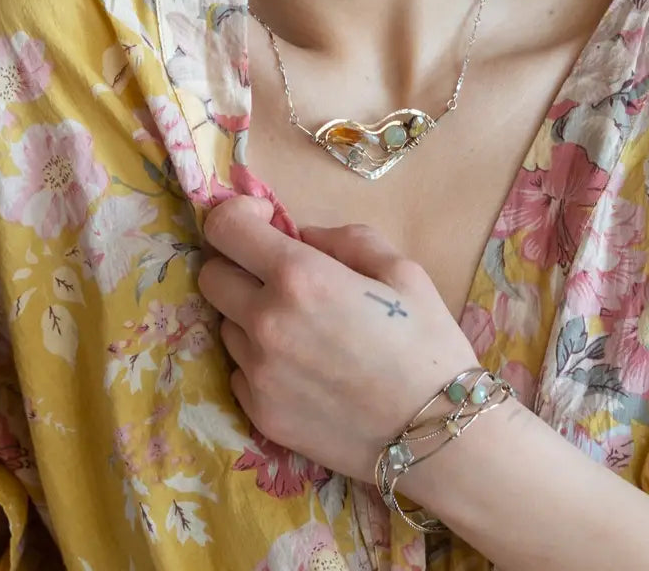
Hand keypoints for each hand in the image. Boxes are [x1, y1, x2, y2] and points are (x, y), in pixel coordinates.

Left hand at [196, 196, 479, 482]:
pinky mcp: (259, 414)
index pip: (224, 228)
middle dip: (237, 264)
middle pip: (211, 275)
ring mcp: (257, 374)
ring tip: (302, 327)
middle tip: (278, 273)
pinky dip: (261, 359)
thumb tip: (303, 235)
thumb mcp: (402, 269)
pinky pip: (240, 370)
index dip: (237, 214)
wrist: (438, 435)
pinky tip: (304, 367)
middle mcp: (265, 323)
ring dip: (250, 315)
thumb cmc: (427, 344)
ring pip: (225, 324)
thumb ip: (345, 239)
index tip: (264, 220)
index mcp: (299, 277)